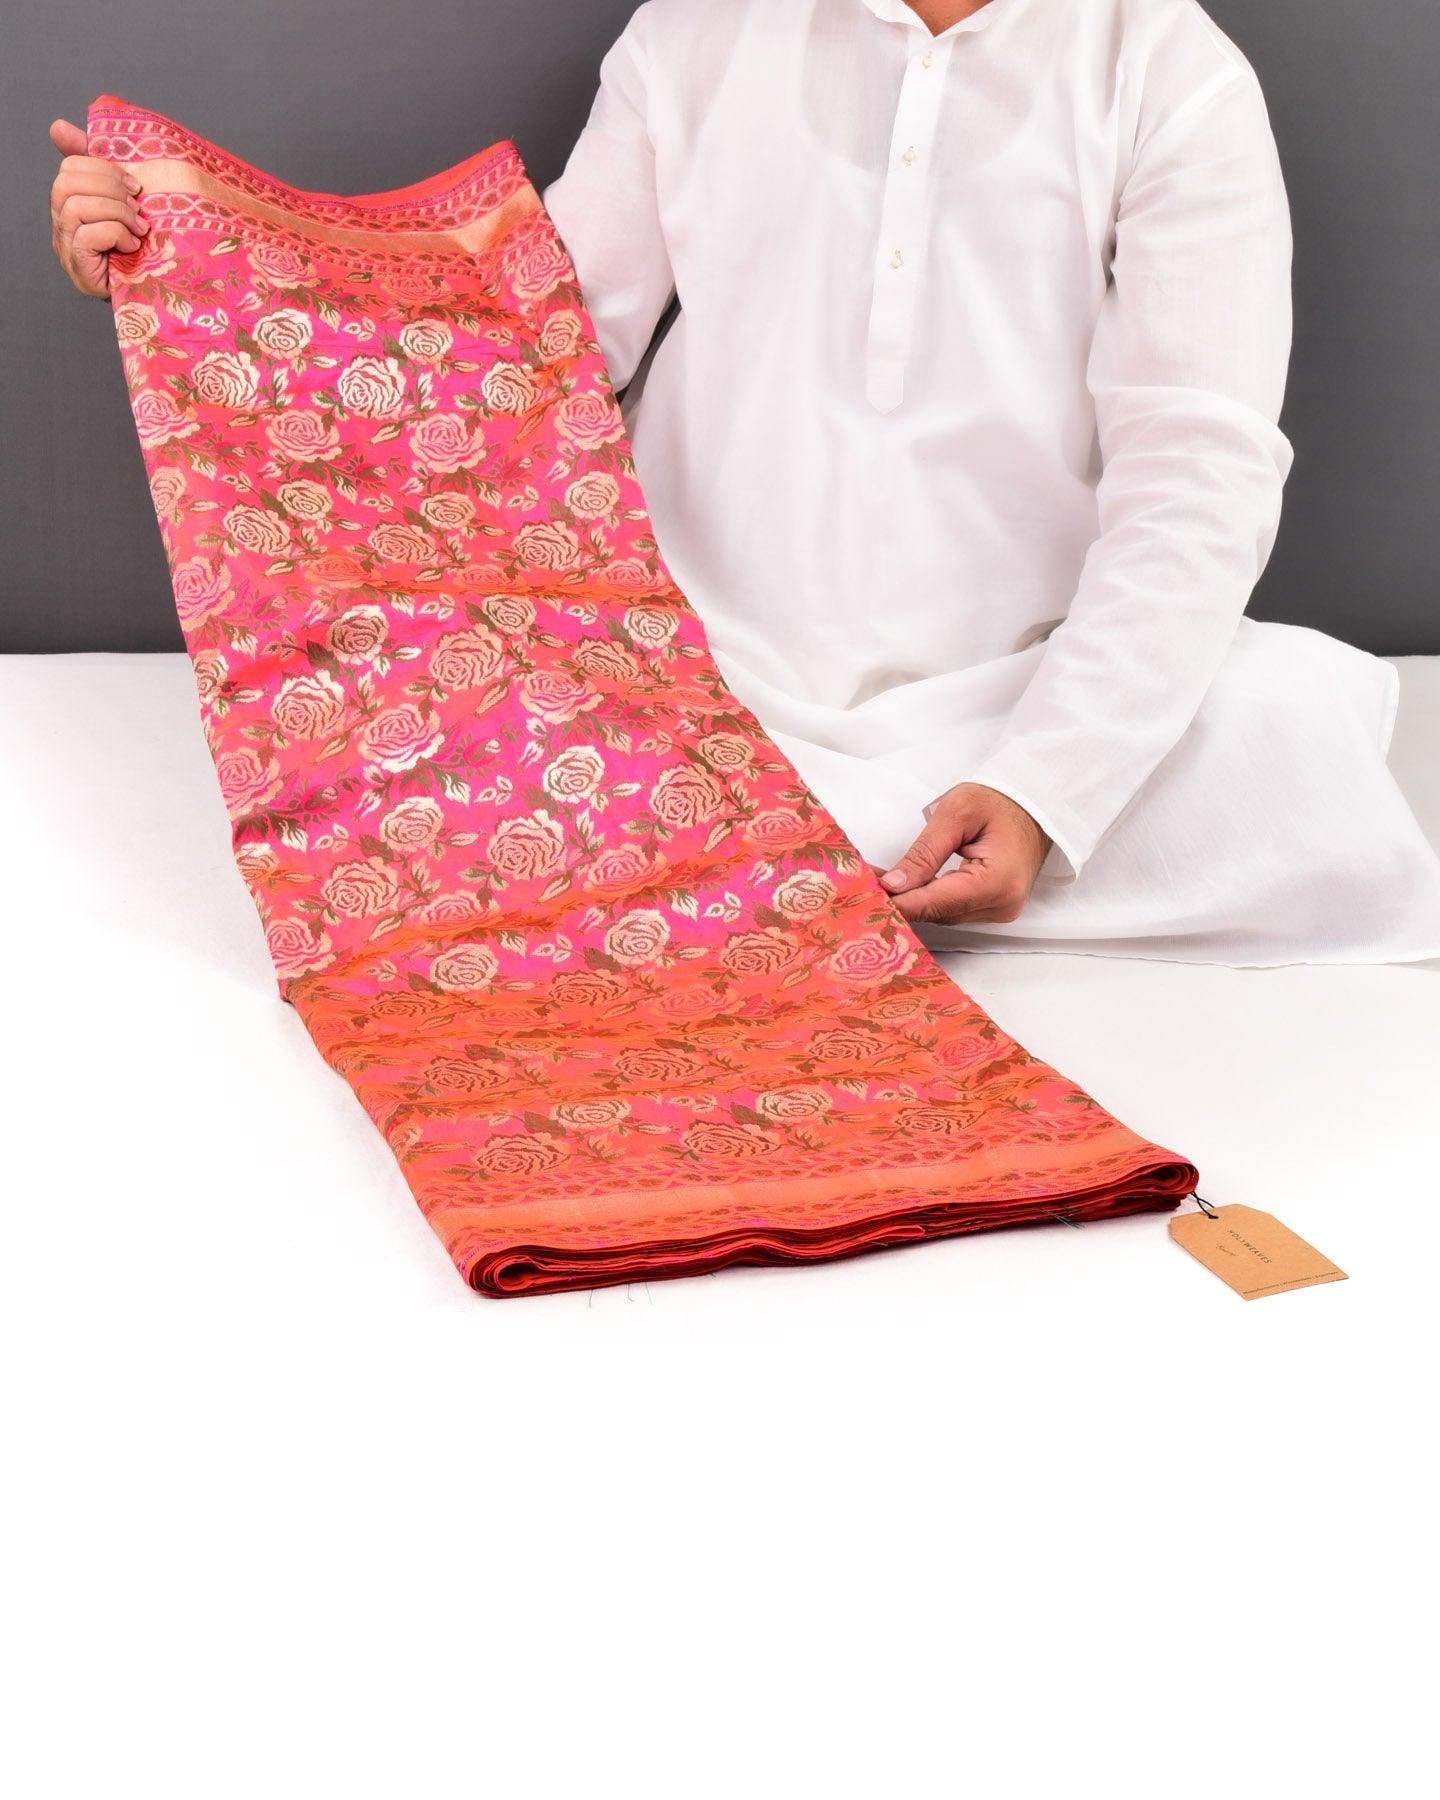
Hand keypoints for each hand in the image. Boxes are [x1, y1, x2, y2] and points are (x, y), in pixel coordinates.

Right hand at [48, 117, 149, 297]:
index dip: (103, 168)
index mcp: (72, 200)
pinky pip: (86, 235)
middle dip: (110, 189)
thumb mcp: (125, 200)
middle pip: (68, 182)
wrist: (153, 290)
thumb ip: (101, 166)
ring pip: (76, 206)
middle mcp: (62, 221)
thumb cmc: (140, 244)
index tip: (135, 186)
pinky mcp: (78, 265)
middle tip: (138, 208)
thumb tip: (59, 126)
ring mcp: (66, 244)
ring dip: (116, 213)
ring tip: (138, 228)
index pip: (71, 166)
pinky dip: (115, 234)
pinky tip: (132, 245)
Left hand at [878, 782, 1050, 925]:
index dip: (896, 902)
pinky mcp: (994, 908)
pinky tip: (909, 885)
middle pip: (937, 913)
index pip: (935, 902)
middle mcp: (1001, 905)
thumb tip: (893, 884)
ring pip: (942, 914)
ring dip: (913, 899)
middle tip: (864, 882)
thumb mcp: (956, 815)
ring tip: (881, 880)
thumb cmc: (1000, 801)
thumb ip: (924, 853)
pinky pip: (953, 909)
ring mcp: (1000, 910)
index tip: (864, 897)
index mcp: (996, 882)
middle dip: (900, 899)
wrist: (1034, 804)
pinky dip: (930, 898)